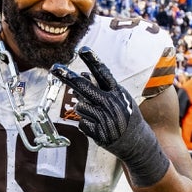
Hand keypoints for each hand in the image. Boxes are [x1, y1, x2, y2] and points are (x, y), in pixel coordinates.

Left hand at [51, 48, 169, 186]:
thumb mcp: (118, 98)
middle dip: (68, 76)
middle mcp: (111, 104)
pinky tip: (99, 127)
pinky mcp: (98, 133)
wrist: (136, 142)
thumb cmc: (125, 115)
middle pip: (84, 87)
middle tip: (54, 68)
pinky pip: (82, 123)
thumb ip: (100, 87)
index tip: (82, 49)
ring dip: (85, 109)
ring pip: (80, 107)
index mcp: (118, 93)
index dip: (93, 61)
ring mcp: (104, 119)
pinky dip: (87, 124)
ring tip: (99, 116)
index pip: (103, 73)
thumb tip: (81, 76)